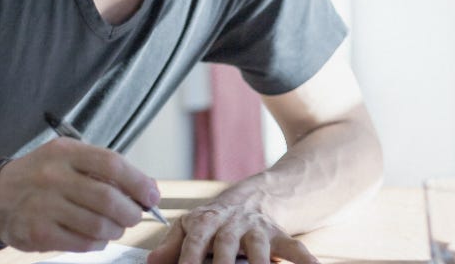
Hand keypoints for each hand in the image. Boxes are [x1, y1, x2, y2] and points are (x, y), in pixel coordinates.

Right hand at [0, 137, 160, 251]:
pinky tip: (95, 237)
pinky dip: (97, 243)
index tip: (152, 195)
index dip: (139, 182)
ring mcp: (44, 205)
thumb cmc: (40, 175)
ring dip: (115, 230)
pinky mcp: (38, 232)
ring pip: (98, 225)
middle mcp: (53, 176)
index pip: (112, 164)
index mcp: (65, 152)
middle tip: (134, 216)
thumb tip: (146, 188)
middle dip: (131, 212)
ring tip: (114, 227)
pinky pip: (82, 243)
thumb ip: (103, 169)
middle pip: (108, 199)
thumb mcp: (67, 157)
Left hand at [147, 202, 317, 263]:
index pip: (194, 241)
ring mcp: (257, 230)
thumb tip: (150, 262)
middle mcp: (232, 224)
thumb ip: (170, 245)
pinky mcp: (279, 236)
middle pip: (227, 246)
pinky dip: (304, 259)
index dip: (188, 258)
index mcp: (206, 222)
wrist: (252, 198)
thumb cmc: (214, 221)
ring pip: (259, 248)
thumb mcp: (189, 226)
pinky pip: (294, 248)